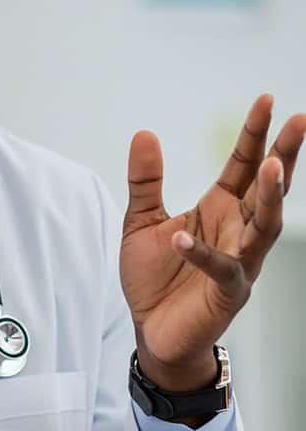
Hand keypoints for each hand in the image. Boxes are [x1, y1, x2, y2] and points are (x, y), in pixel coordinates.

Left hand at [121, 95, 305, 419]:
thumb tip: (144, 133)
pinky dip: (204, 253)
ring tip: (271, 166)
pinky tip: (184, 236)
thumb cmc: (155, 277)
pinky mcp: (227, 292)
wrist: (152, 330)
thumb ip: (145, 180)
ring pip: (266, 226)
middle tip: (301, 120)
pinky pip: (222, 269)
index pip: (243, 165)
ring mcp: (238, 261)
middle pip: (268, 188)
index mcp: (220, 209)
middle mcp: (237, 231)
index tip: (266, 99)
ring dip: (270, 197)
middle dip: (285, 155)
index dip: (255, 134)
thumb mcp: (141, 220)